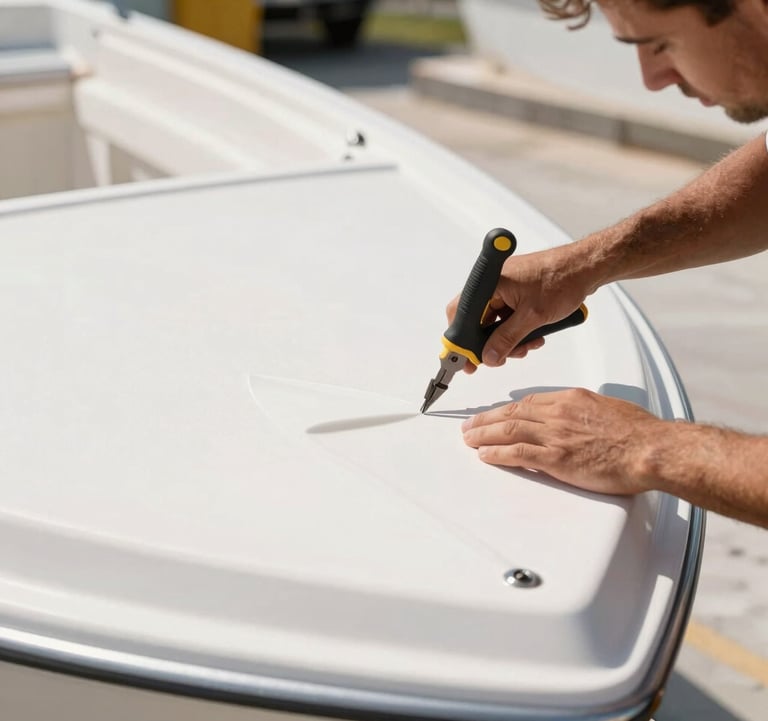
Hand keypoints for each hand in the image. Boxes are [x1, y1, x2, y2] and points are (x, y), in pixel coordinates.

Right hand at [446, 244, 593, 367]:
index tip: (467, 359)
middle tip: (502, 357)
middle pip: (479, 321)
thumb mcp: (532, 317)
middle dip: (492, 342)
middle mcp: (493, 283)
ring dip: (508, 337)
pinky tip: (533, 335)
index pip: (461, 314)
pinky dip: (517, 328)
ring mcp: (506, 287)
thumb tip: (489, 356)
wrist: (586, 267)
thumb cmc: (562, 280)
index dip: (462, 340)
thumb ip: (507, 339)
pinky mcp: (517, 291)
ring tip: (527, 344)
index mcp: (490, 283)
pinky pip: (508, 315)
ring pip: (495, 321)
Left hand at [461, 388, 665, 494]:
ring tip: (468, 439)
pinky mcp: (556, 457)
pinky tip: (484, 455)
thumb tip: (579, 420)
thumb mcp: (608, 410)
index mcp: (571, 399)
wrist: (652, 449)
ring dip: (483, 435)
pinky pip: (517, 453)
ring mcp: (556, 435)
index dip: (507, 410)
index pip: (529, 402)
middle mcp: (559, 413)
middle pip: (512, 413)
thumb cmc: (640, 433)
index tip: (495, 415)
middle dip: (487, 420)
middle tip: (470, 426)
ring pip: (509, 430)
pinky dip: (497, 453)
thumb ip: (586, 413)